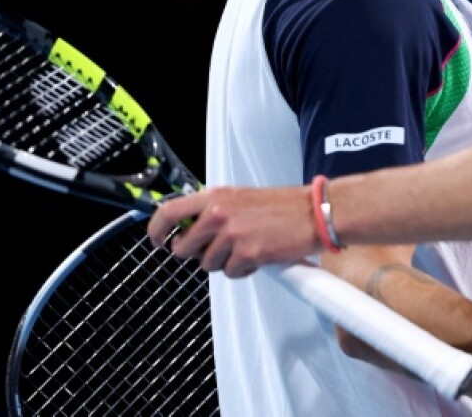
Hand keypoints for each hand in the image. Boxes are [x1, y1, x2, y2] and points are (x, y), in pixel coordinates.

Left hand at [146, 185, 317, 276]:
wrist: (315, 213)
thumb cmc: (284, 206)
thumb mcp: (241, 198)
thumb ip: (214, 210)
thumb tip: (191, 228)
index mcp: (216, 197)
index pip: (168, 212)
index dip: (156, 231)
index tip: (158, 240)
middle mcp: (219, 214)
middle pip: (183, 247)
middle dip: (195, 254)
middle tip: (214, 250)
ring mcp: (231, 235)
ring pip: (207, 264)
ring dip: (224, 262)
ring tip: (246, 248)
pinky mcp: (246, 254)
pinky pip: (230, 273)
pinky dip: (242, 269)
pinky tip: (258, 256)